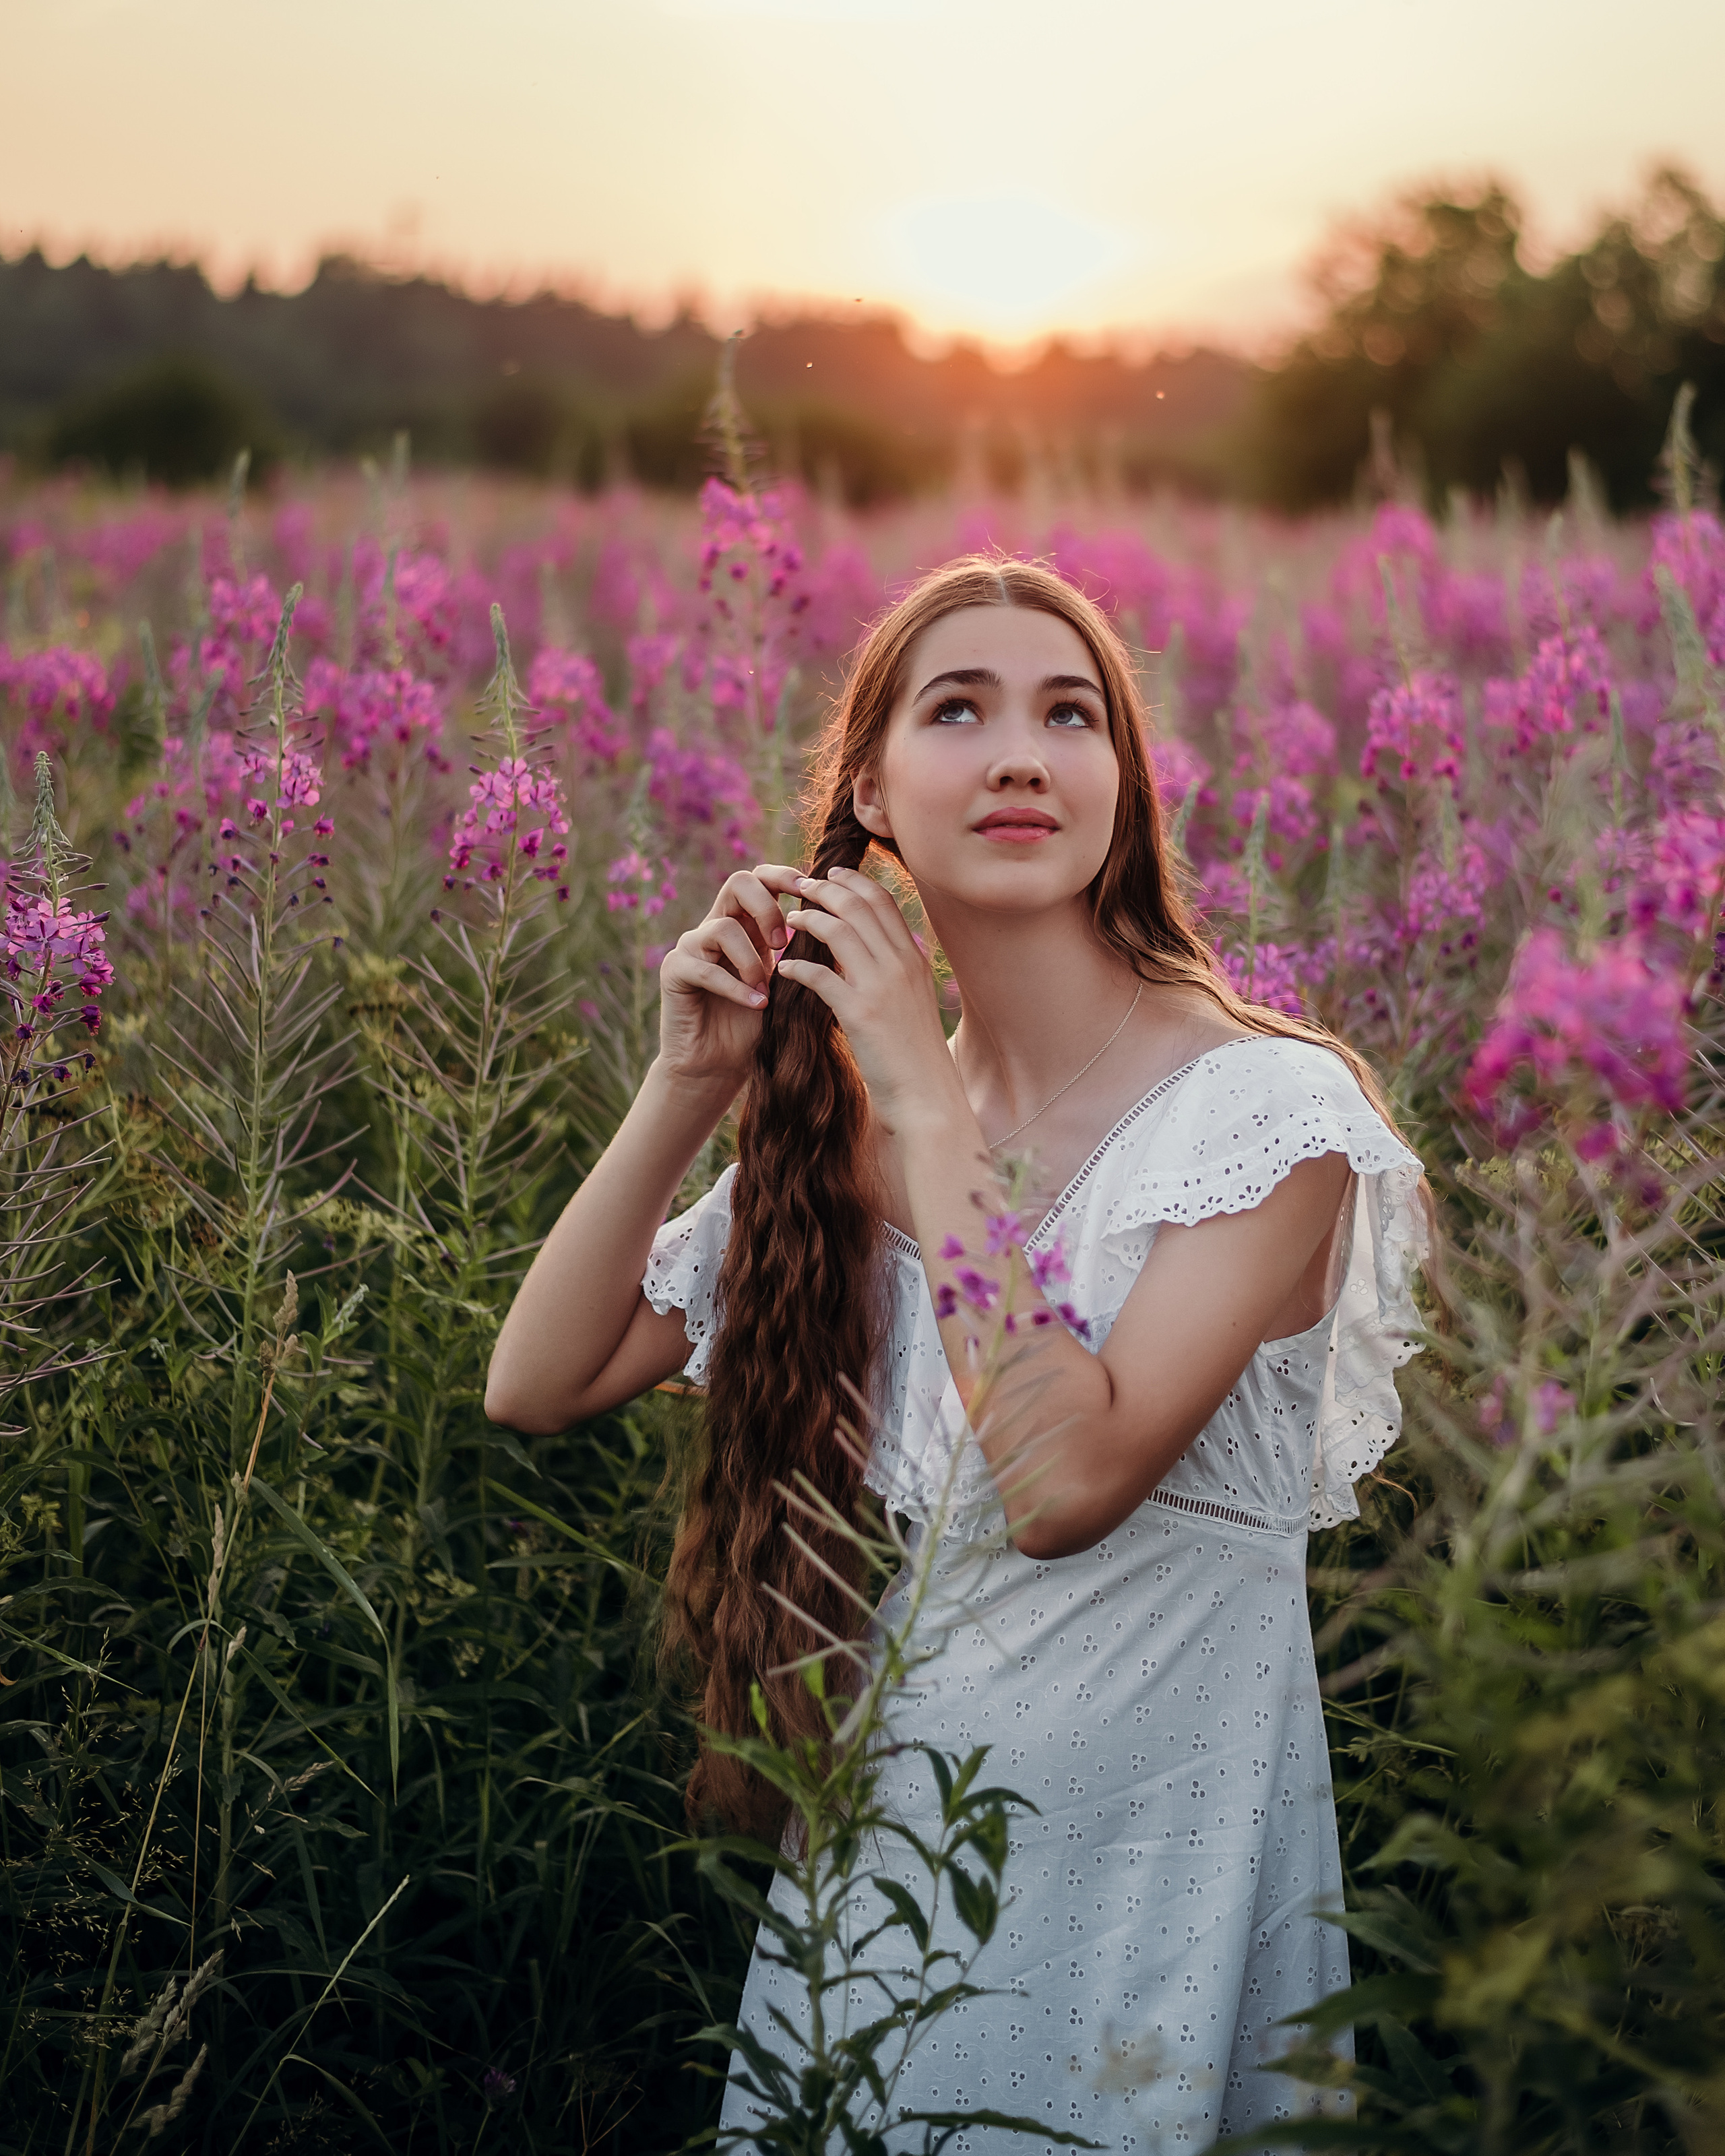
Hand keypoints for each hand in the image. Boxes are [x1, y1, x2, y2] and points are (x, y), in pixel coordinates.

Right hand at [657, 863, 802, 1092]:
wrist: (720, 1065)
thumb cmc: (758, 1025)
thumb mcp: (788, 984)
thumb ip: (803, 954)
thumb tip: (843, 927)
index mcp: (747, 924)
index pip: (761, 878)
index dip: (784, 877)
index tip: (809, 893)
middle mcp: (716, 926)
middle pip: (738, 882)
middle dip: (767, 909)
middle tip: (783, 943)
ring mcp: (692, 946)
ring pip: (723, 927)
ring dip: (752, 961)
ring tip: (765, 993)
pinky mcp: (674, 970)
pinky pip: (704, 967)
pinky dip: (735, 988)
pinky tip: (755, 1006)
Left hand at [778, 868, 966, 1134]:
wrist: (927, 1097)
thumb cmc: (915, 1055)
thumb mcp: (913, 1002)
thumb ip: (896, 973)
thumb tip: (872, 952)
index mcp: (913, 959)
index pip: (883, 902)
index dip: (853, 882)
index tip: (829, 876)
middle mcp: (901, 965)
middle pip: (859, 906)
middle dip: (825, 889)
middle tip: (799, 887)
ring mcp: (882, 988)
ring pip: (840, 930)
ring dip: (809, 918)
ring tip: (788, 920)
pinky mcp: (860, 1014)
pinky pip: (821, 976)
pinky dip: (798, 966)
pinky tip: (784, 969)